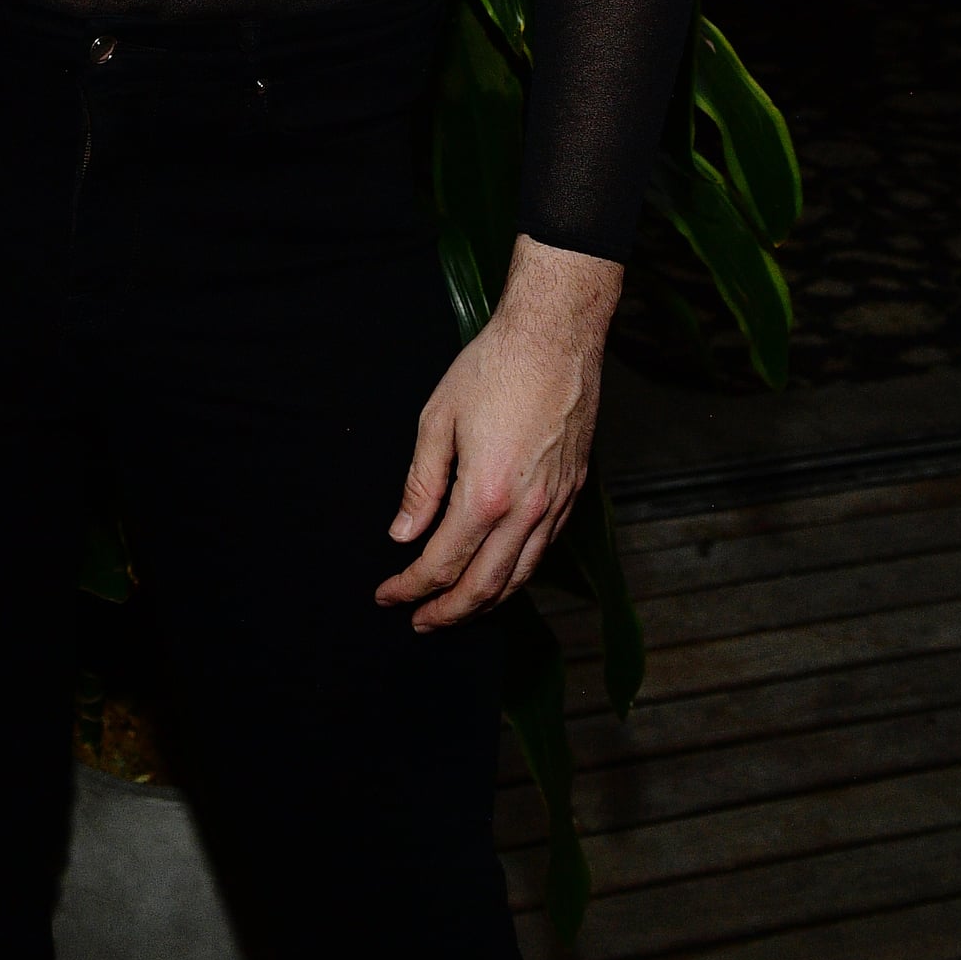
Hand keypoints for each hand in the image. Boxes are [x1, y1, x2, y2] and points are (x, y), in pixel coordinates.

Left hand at [378, 235, 618, 630]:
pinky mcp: (573, 492)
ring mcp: (556, 504)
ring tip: (456, 610)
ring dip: (485, 602)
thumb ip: (421, 483)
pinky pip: (545, 550)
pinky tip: (500, 573)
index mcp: (485, 495)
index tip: (387, 594)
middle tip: (418, 621)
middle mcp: (526, 511)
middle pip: (484, 586)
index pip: (442, 562)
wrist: (556, 337)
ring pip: (521, 576)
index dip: (411, 586)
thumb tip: (402, 532)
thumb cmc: (493, 368)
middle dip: (447, 612)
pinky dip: (518, 573)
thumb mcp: (438, 418)